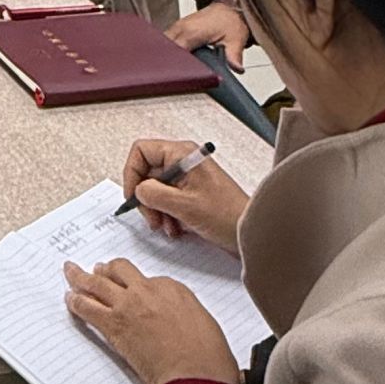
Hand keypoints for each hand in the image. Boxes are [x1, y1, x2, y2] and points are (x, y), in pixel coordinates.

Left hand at [64, 256, 238, 383]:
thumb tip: (173, 319)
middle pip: (119, 270)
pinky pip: (87, 308)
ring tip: (71, 273)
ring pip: (97, 283)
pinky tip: (70, 300)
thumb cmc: (208, 357)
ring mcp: (128, 305)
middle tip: (97, 269)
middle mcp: (148, 290)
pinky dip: (76, 302)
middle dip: (106, 269)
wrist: (198, 376)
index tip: (132, 289)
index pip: (146, 279)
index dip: (136, 285)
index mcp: (173, 288)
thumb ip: (182, 313)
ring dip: (80, 278)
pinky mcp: (114, 325)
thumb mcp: (203, 323)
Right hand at [119, 139, 248, 253]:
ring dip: (156, 210)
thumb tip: (138, 190)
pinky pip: (168, 199)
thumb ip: (153, 193)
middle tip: (153, 218)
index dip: (132, 173)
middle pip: (147, 172)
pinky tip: (176, 228)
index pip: (141, 151)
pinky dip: (167, 215)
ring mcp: (188, 177)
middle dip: (146, 198)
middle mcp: (184, 161)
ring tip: (167, 226)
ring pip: (156, 188)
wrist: (252, 233)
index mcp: (182, 154)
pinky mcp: (192, 193)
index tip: (134, 196)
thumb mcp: (183, 205)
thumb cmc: (228, 216)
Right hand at [168, 1, 250, 69]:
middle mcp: (181, 27)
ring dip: (169, 56)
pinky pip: (167, 40)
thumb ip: (234, 56)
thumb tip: (237, 68)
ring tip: (177, 69)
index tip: (182, 77)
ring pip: (164, 44)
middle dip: (170, 63)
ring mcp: (177, 26)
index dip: (177, 66)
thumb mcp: (236, 40)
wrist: (228, 9)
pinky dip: (170, 50)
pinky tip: (178, 60)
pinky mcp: (177, 27)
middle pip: (166, 49)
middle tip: (179, 77)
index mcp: (192, 32)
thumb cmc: (230, 22)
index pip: (175, 52)